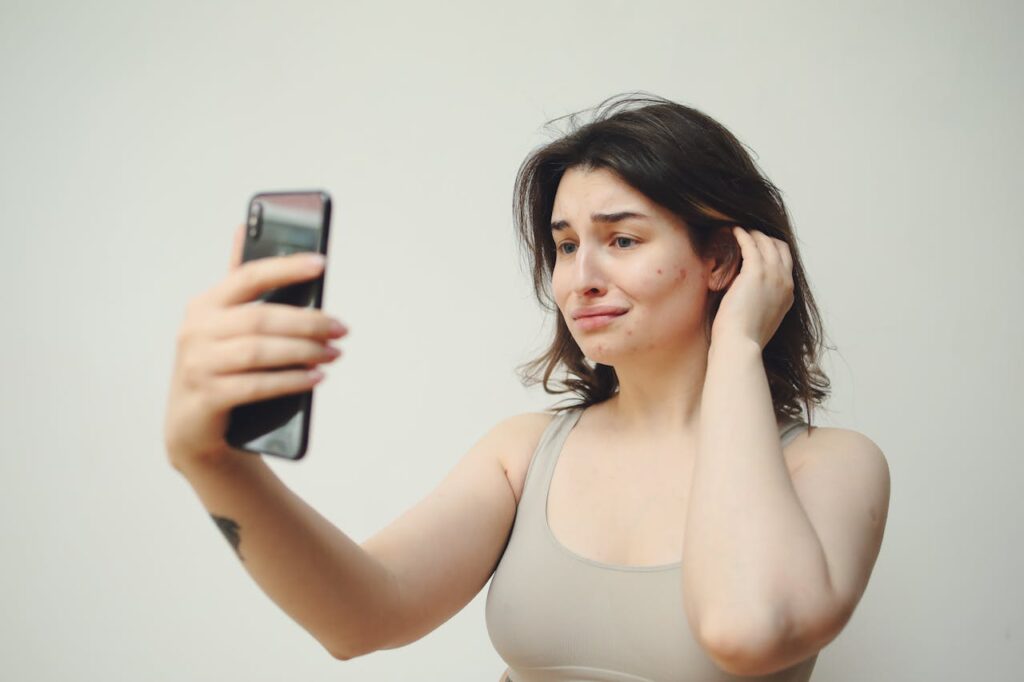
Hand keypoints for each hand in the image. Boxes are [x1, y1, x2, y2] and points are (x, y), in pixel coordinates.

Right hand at [163, 224, 347, 472]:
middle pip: (261, 318)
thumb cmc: (220, 369)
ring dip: (304, 352)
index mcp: (205, 305)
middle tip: (340, 329)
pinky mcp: (206, 397)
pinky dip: (291, 381)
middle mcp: (196, 330)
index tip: (321, 263)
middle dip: (308, 322)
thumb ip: (238, 283)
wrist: (193, 428)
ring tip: (333, 354)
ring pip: (260, 351)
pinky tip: (315, 379)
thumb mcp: (225, 326)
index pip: (248, 276)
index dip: (285, 268)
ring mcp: (198, 364)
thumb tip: (242, 227)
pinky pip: (257, 385)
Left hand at [709, 226, 793, 349]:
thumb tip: (746, 299)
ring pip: (766, 243)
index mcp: (787, 295)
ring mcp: (773, 276)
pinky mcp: (756, 273)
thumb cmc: (743, 338)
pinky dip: (742, 235)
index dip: (772, 250)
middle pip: (779, 248)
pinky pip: (750, 244)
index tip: (757, 246)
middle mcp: (785, 282)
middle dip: (764, 237)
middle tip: (747, 233)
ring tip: (738, 229)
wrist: (740, 344)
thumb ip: (760, 305)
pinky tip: (732, 230)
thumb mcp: (760, 319)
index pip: (785, 262)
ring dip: (752, 233)